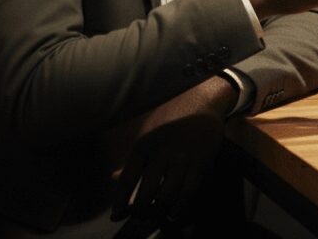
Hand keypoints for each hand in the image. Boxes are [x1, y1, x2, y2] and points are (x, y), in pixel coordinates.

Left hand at [111, 77, 234, 225]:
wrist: (202, 100)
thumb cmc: (170, 117)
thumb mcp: (147, 133)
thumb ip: (133, 157)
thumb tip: (114, 178)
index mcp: (145, 143)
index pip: (128, 179)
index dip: (120, 201)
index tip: (117, 215)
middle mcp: (162, 151)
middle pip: (147, 192)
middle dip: (141, 210)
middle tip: (140, 216)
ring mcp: (183, 157)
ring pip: (168, 195)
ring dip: (160, 211)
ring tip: (156, 216)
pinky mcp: (202, 162)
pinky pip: (189, 191)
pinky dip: (180, 206)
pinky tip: (174, 212)